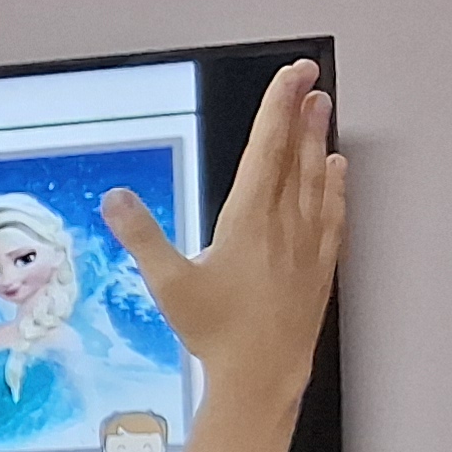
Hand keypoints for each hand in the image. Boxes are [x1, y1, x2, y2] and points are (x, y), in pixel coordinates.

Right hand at [102, 61, 340, 403]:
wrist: (263, 376)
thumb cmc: (215, 332)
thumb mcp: (168, 285)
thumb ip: (142, 237)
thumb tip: (114, 197)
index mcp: (248, 219)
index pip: (265, 148)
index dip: (278, 107)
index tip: (291, 75)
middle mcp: (284, 223)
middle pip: (296, 154)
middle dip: (302, 111)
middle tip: (311, 77)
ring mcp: (307, 243)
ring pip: (317, 178)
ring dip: (319, 139)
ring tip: (323, 107)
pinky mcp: (320, 265)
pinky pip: (333, 212)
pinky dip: (336, 185)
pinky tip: (338, 170)